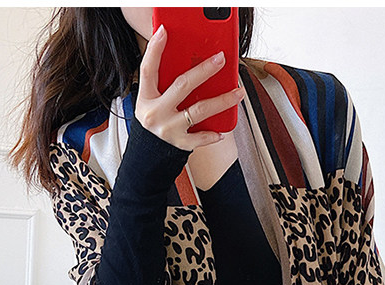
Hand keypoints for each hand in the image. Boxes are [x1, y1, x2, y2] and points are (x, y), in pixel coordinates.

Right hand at [135, 24, 245, 150]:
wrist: (149, 152)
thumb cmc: (155, 119)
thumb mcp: (151, 99)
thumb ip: (163, 81)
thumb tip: (185, 58)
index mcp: (146, 97)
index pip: (148, 69)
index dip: (155, 49)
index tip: (164, 32)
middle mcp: (155, 112)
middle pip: (182, 85)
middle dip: (204, 70)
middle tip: (221, 59)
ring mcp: (168, 129)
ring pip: (199, 110)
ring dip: (222, 100)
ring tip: (238, 92)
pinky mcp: (179, 143)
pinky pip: (200, 138)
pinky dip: (212, 134)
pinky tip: (222, 130)